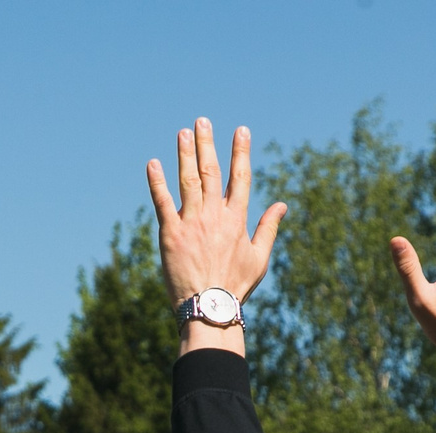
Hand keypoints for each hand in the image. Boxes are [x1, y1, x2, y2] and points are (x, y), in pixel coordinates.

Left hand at [145, 118, 287, 307]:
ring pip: (188, 180)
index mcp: (237, 219)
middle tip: (202, 121)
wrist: (209, 307)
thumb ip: (269, 228)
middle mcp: (214, 215)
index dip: (240, 152)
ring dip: (184, 154)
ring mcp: (191, 222)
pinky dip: (157, 182)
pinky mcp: (170, 234)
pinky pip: (162, 202)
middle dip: (207, 144)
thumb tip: (282, 205)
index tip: (240, 130)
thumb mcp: (260, 258)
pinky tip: (153, 164)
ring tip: (183, 133)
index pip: (240, 177)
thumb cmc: (236, 285)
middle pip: (211, 171)